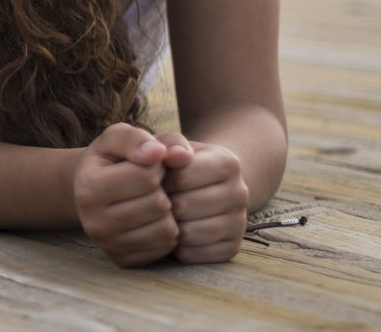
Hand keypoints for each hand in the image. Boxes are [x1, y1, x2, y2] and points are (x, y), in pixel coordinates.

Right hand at [73, 123, 191, 266]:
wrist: (90, 190)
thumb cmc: (110, 159)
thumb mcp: (118, 137)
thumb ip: (138, 138)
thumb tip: (161, 153)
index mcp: (88, 187)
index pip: (146, 176)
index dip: (156, 165)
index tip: (148, 163)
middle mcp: (93, 222)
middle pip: (158, 204)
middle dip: (163, 189)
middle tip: (151, 184)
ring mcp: (108, 245)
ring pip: (166, 229)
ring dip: (168, 211)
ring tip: (152, 200)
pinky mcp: (123, 260)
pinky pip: (165, 248)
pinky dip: (166, 231)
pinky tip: (152, 219)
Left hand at [159, 136, 248, 263]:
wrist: (203, 185)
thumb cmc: (178, 163)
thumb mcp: (171, 144)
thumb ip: (168, 143)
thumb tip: (172, 155)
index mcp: (228, 163)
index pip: (181, 177)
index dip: (160, 179)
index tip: (158, 176)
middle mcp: (241, 193)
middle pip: (184, 207)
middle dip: (164, 203)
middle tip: (159, 198)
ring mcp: (240, 223)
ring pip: (190, 234)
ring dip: (170, 227)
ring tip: (165, 214)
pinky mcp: (232, 247)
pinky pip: (195, 255)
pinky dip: (178, 247)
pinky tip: (175, 231)